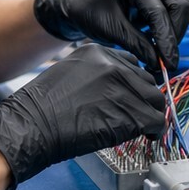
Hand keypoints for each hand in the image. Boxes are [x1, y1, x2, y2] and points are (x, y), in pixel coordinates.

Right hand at [0, 44, 167, 189]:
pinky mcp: (130, 112)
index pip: (131, 64)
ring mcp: (123, 87)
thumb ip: (94, 76)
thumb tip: (112, 92)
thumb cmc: (41, 108)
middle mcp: (114, 65)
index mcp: (98, 52)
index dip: (134, 84)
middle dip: (144, 100)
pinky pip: (156, 120)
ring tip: (145, 128)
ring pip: (155, 101)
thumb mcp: (67, 74)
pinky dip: (156, 130)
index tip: (133, 98)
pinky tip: (148, 137)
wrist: (32, 126)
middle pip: (146, 81)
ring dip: (152, 115)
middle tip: (140, 116)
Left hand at [33, 0, 188, 72]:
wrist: (84, 2)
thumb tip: (159, 64)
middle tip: (167, 62)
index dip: (165, 38)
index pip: (158, 10)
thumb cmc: (92, 11)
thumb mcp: (110, 29)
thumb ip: (136, 44)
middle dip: (176, 36)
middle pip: (179, 5)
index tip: (168, 62)